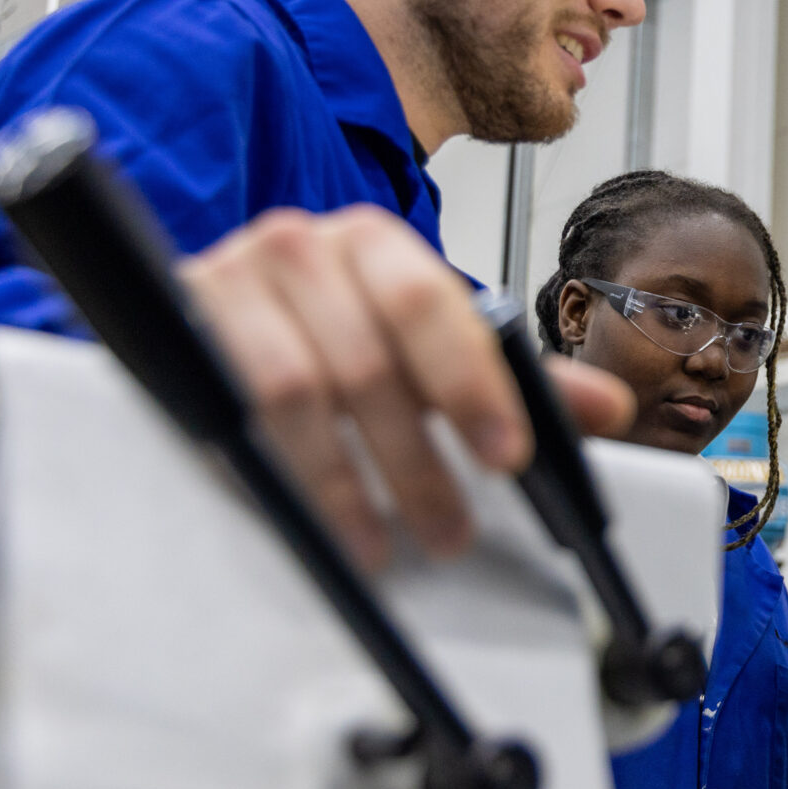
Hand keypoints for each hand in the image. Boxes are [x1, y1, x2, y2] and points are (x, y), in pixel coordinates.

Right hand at [180, 204, 633, 568]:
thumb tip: (609, 407)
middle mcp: (302, 248)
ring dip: (344, 484)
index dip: (472, 384)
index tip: (505, 456)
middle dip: (415, 462)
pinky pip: (224, 409)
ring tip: (379, 545)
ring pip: (293, 392)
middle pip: (366, 362)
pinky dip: (273, 472)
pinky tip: (305, 516)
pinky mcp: (178, 328)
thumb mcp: (429, 348)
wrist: (220, 310)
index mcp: (376, 243)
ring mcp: (231, 282)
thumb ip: (516, 377)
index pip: (431, 305)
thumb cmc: (336, 327)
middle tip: (448, 530)